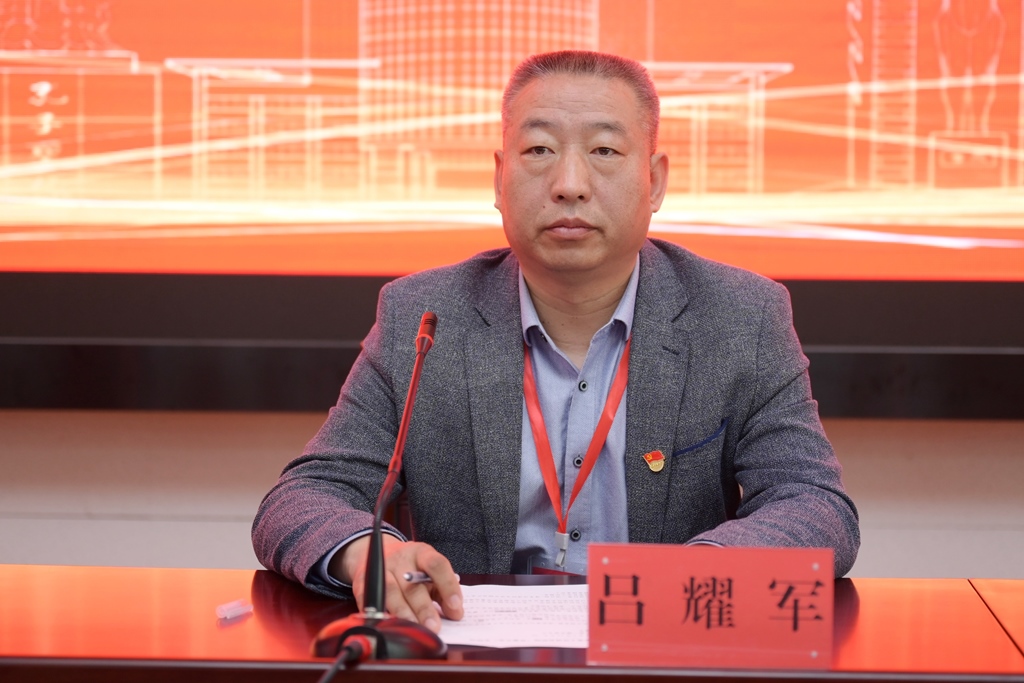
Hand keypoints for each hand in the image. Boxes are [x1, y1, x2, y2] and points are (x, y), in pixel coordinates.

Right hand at [329, 535, 463, 632]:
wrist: (374, 552)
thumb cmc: (409, 569)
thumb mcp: (428, 573)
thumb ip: (443, 592)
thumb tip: (456, 613)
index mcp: (421, 553)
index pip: (437, 565)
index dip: (447, 585)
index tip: (456, 606)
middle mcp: (400, 558)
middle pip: (412, 584)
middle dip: (424, 607)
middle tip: (434, 627)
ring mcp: (380, 568)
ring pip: (391, 591)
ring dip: (403, 612)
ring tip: (414, 628)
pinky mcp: (363, 581)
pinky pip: (370, 598)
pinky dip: (380, 612)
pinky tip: (390, 624)